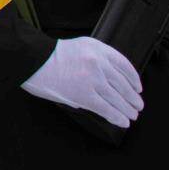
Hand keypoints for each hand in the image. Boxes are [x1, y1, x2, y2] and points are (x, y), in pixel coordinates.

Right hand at [20, 36, 141, 127]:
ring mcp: (93, 79)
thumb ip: (93, 62)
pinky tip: (122, 121)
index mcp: (97, 48)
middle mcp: (98, 62)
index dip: (134, 78)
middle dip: (132, 97)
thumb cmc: (47, 56)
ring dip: (127, 109)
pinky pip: (107, 109)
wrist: (31, 60)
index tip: (137, 87)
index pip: (124, 64)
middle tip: (138, 104)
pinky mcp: (85, 95)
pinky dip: (117, 116)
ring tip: (132, 114)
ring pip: (117, 98)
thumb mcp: (77, 49)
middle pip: (123, 83)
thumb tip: (105, 84)